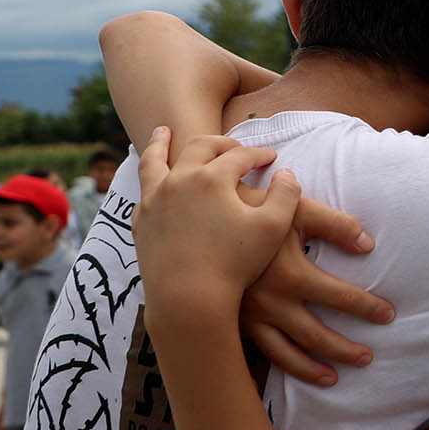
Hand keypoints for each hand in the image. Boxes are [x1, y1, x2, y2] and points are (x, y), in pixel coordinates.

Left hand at [134, 128, 297, 318]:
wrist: (188, 298)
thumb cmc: (235, 264)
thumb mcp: (274, 228)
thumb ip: (286, 195)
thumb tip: (287, 173)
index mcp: (213, 178)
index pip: (240, 155)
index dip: (259, 154)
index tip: (271, 158)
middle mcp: (180, 181)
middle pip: (199, 148)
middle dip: (220, 143)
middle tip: (234, 146)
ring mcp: (155, 200)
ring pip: (155, 160)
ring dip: (162, 143)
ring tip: (164, 131)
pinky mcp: (141, 222)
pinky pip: (143, 191)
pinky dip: (151, 178)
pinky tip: (155, 180)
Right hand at [239, 196, 393, 388]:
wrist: (196, 219)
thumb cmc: (251, 208)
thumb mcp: (295, 207)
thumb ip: (335, 223)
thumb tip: (368, 245)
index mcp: (291, 275)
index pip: (342, 298)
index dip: (368, 308)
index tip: (387, 314)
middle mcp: (270, 303)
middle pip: (316, 336)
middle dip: (344, 350)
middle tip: (367, 358)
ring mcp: (247, 317)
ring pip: (285, 354)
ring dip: (311, 370)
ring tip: (333, 379)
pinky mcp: (230, 322)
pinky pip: (254, 355)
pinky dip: (272, 370)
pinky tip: (283, 379)